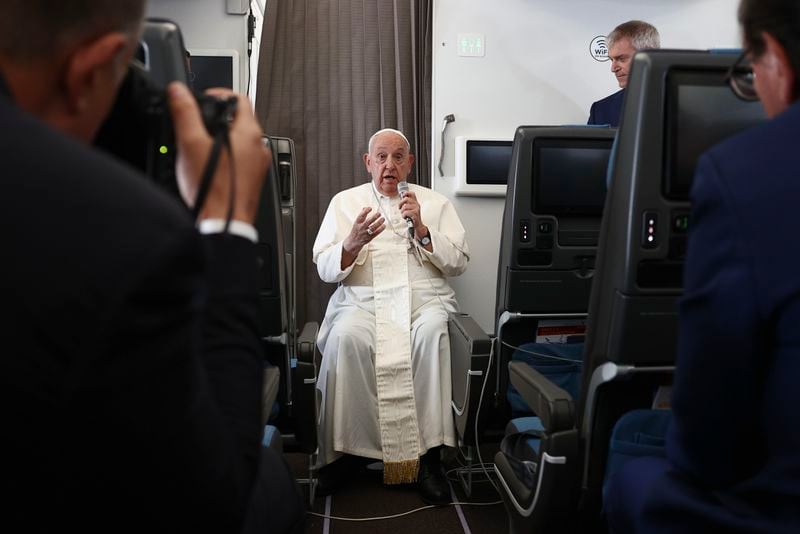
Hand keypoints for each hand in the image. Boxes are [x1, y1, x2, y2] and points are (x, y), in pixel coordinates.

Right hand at [167, 82, 269, 223]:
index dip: (219, 94)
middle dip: (217, 117)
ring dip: (221, 138)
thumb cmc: (214, 190)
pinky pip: (241, 160)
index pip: (239, 99)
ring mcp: (258, 166)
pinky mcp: (252, 181)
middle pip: (240, 120)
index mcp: (250, 134)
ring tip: (200, 145)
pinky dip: (227, 156)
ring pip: (240, 141)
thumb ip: (185, 113)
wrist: (224, 224)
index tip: (202, 100)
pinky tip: (210, 166)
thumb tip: (178, 92)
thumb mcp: (191, 144)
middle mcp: (259, 148)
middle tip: (197, 123)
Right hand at [343, 207, 384, 254]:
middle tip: (379, 213)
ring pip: (373, 227)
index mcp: (357, 222)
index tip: (370, 208)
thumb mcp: (357, 222)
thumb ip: (362, 214)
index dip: (365, 211)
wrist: (354, 241)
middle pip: (368, 222)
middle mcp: (361, 227)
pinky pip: (376, 233)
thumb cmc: (357, 230)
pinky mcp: (369, 237)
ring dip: (379, 223)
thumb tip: (366, 207)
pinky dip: (380, 229)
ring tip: (383, 218)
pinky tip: (384, 225)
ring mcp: (365, 233)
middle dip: (374, 217)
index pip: (361, 216)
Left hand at [399, 191, 424, 235]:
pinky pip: (406, 212)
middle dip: (400, 203)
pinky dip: (404, 215)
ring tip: (404, 215)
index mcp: (415, 203)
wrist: (418, 226)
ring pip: (405, 206)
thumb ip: (408, 204)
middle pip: (406, 199)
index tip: (402, 195)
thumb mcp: (411, 209)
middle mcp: (417, 205)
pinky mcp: (415, 214)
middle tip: (400, 208)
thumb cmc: (413, 218)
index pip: (412, 194)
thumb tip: (401, 201)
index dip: (406, 193)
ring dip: (402, 211)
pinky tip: (405, 217)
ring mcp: (416, 209)